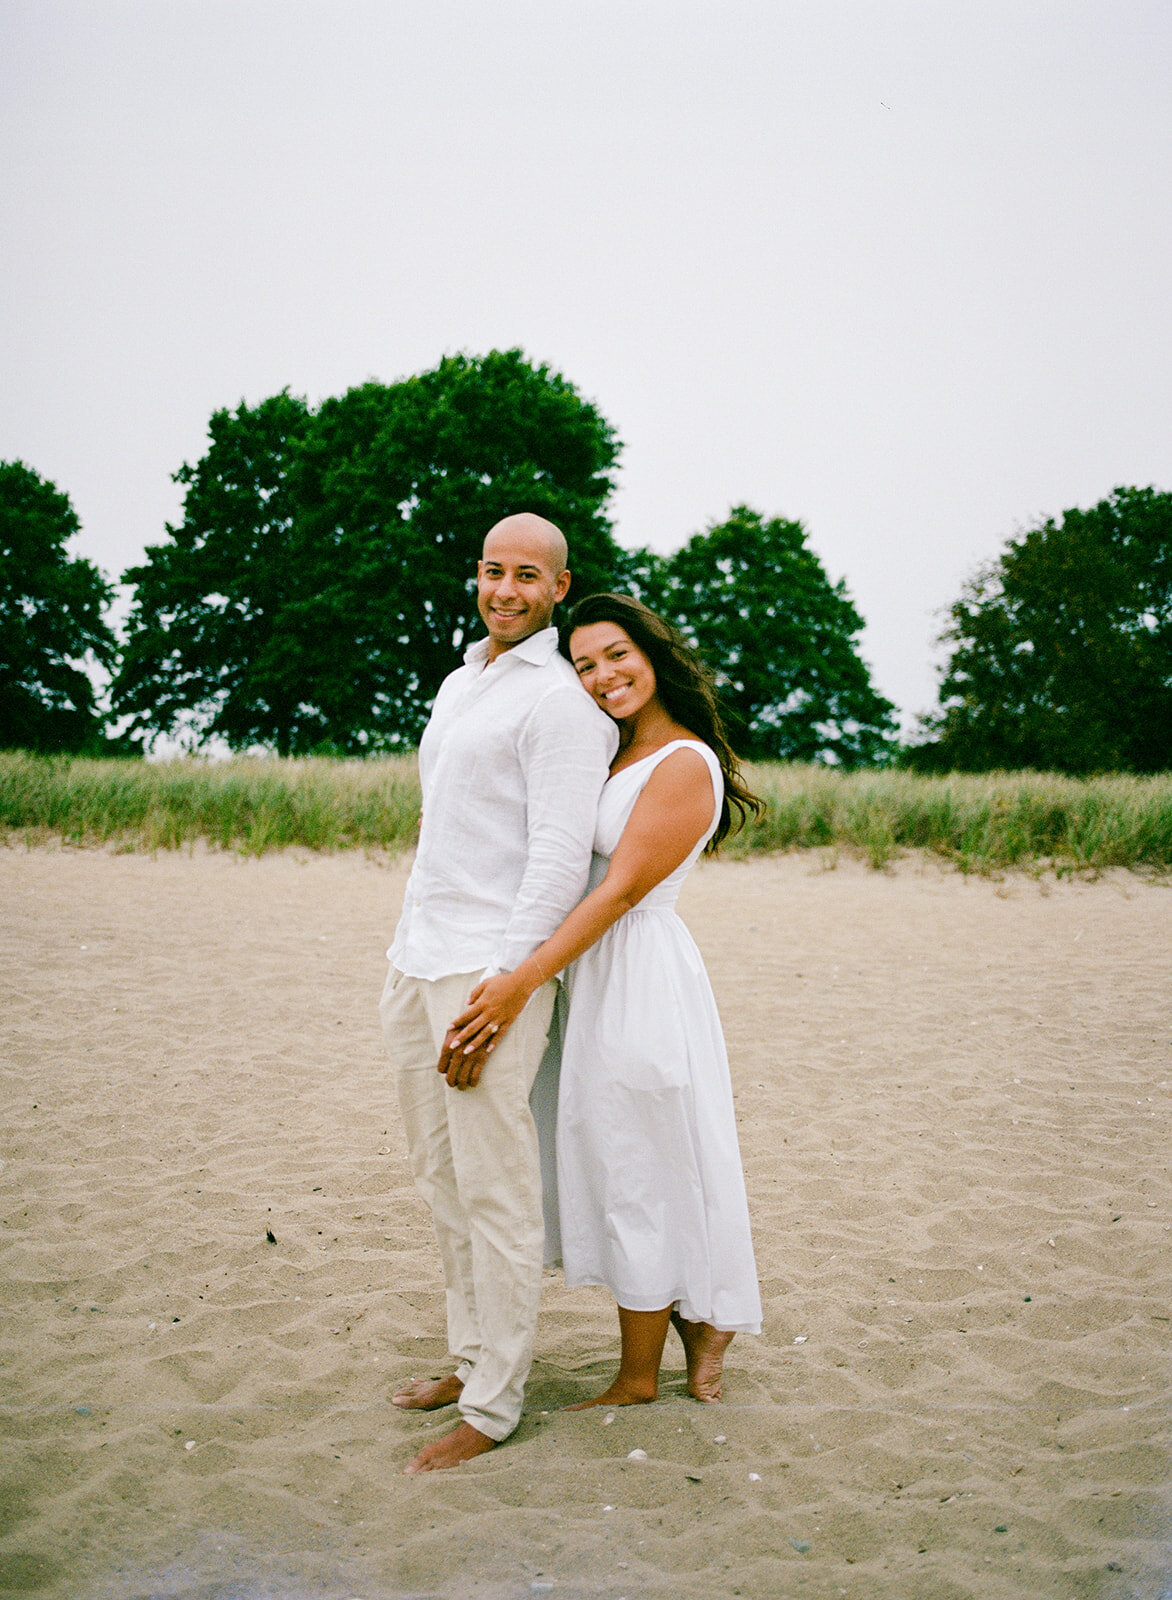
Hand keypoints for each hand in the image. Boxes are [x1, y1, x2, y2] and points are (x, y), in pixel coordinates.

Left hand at [435, 970, 534, 1085]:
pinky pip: (500, 1033)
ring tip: (467, 1052)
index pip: (467, 1015)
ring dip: (475, 1043)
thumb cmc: (502, 981)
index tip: (448, 1028)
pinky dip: (494, 1042)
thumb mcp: (486, 983)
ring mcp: (499, 1018)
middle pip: (473, 1027)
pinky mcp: (508, 1021)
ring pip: (485, 1033)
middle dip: (462, 1037)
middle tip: (452, 1046)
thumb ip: (475, 993)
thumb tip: (467, 1003)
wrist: (521, 983)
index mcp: (483, 1003)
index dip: (457, 1022)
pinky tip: (488, 1050)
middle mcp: (489, 1012)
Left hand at [437, 1029, 493, 1089]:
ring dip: (461, 1085)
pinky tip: (473, 1084)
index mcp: (448, 1046)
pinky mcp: (481, 1058)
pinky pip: (475, 1075)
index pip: (441, 1068)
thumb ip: (446, 1042)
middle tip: (452, 1084)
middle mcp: (457, 1053)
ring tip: (461, 1087)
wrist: (486, 1017)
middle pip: (451, 1076)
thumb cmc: (466, 1023)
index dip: (443, 1072)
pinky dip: (473, 1082)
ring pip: (462, 1078)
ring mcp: (469, 1056)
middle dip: (451, 1082)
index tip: (446, 1073)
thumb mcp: (453, 1030)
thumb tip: (442, 1054)